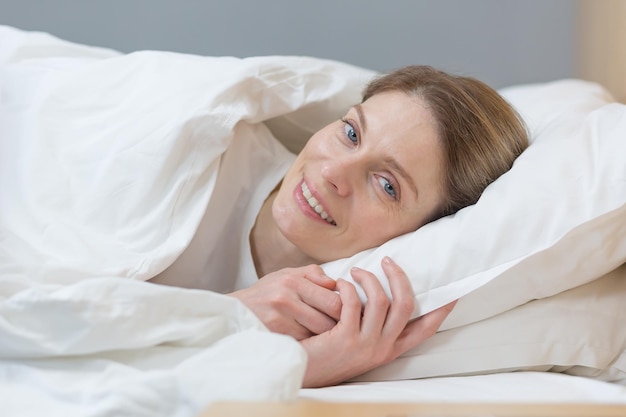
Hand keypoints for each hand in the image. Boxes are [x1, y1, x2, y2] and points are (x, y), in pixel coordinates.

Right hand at [229, 264, 341, 339]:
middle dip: (341, 324)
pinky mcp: (275, 336)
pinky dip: (313, 343)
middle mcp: (286, 299)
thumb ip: (312, 274)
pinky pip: (305, 342)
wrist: (237, 311)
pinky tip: (315, 341)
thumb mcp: (286, 274)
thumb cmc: (267, 291)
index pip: (333, 299)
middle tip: (346, 326)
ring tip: (332, 334)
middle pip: (328, 317)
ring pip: (319, 333)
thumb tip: (334, 282)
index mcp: (293, 281)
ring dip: (328, 335)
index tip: (349, 312)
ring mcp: (280, 319)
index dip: (346, 308)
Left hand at [300, 256, 455, 387]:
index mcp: (390, 349)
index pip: (425, 329)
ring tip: (356, 272)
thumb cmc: (327, 351)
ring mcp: (365, 345)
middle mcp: (382, 348)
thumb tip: (384, 293)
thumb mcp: (359, 341)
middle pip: (405, 305)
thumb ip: (374, 323)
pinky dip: (347, 287)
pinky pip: (353, 302)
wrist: (300, 370)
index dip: (440, 310)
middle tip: (388, 261)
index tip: (451, 293)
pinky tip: (340, 284)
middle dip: (399, 277)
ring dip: (369, 278)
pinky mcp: (345, 338)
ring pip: (381, 300)